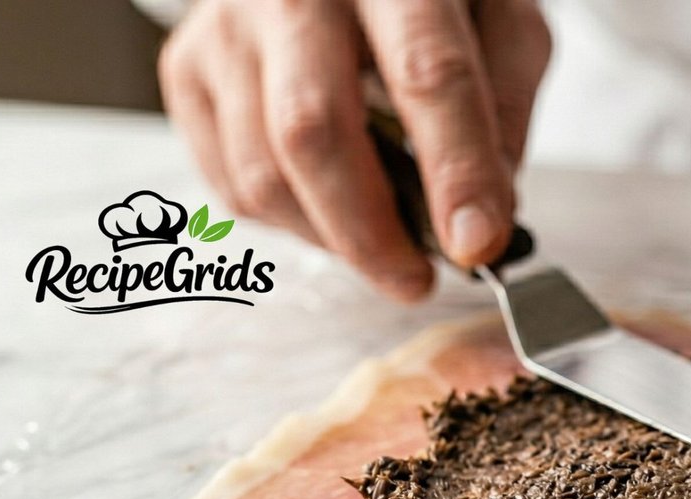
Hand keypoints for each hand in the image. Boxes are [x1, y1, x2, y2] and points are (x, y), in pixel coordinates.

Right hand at [159, 0, 551, 300]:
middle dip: (371, 233)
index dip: (455, 171)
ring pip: (263, 169)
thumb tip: (486, 213)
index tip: (475, 244)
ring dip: (331, 236)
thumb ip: (503, 106)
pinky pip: (230, 180)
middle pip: (315, 131)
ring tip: (381, 243)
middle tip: (414, 280)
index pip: (427, 74)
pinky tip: (331, 206)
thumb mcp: (500, 19)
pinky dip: (289, 220)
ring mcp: (228, 27)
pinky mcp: (188, 66)